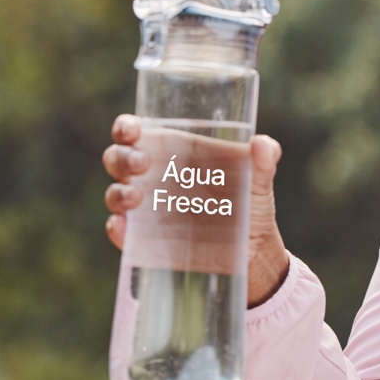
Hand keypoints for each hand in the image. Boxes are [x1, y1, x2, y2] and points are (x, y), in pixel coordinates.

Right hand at [102, 114, 290, 307]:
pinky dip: (117, 229)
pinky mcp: (146, 240)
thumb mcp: (258, 180)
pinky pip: (121, 233)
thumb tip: (263, 146)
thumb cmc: (250, 204)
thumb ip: (264, 160)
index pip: (135, 133)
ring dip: (118, 193)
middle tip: (143, 163)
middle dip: (122, 158)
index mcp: (172, 151)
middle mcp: (152, 177)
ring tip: (138, 198)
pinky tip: (123, 227)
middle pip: (117, 159)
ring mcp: (146, 210)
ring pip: (115, 194)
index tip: (133, 129)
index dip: (126, 127)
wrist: (253, 253)